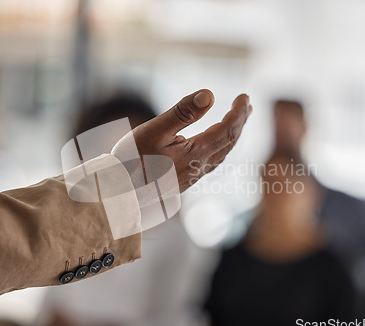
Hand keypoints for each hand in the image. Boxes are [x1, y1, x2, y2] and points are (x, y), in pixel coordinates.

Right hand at [130, 89, 251, 191]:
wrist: (117, 192)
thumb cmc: (131, 160)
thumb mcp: (155, 130)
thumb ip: (182, 112)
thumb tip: (210, 95)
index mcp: (195, 154)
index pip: (226, 130)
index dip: (238, 113)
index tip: (244, 96)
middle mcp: (198, 168)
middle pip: (228, 142)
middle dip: (240, 122)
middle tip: (247, 104)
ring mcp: (191, 176)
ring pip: (221, 154)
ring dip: (232, 135)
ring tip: (237, 120)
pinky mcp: (183, 181)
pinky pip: (211, 163)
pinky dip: (220, 147)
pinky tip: (214, 144)